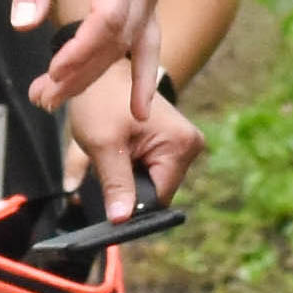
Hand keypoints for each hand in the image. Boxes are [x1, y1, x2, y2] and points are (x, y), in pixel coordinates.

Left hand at [9, 0, 165, 110]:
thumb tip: (22, 25)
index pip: (109, 18)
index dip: (81, 52)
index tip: (50, 74)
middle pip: (122, 38)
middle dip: (83, 73)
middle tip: (42, 99)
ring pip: (135, 43)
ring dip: (101, 76)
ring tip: (58, 100)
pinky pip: (146, 37)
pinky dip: (139, 70)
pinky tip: (138, 105)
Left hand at [62, 62, 205, 215]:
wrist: (103, 72)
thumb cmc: (102, 100)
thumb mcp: (103, 145)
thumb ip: (116, 184)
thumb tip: (122, 220)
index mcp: (180, 145)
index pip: (159, 198)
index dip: (133, 206)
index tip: (108, 202)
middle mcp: (189, 145)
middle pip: (156, 191)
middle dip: (128, 187)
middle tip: (104, 166)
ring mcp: (182, 145)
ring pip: (151, 183)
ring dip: (127, 178)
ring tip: (110, 154)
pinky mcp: (172, 145)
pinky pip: (150, 170)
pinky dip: (129, 168)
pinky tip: (118, 152)